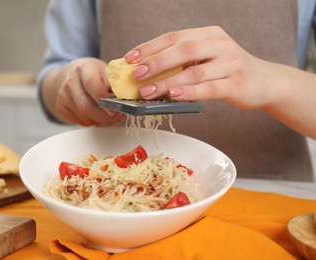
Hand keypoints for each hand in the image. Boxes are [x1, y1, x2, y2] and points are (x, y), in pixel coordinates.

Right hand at [41, 58, 124, 125]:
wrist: (72, 73)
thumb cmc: (94, 73)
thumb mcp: (107, 71)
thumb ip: (115, 84)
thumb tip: (125, 99)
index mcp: (84, 68)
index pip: (91, 84)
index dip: (103, 99)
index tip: (115, 109)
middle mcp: (70, 82)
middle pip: (86, 107)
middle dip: (105, 117)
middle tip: (118, 117)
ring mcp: (63, 96)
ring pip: (84, 118)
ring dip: (101, 120)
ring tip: (110, 115)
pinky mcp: (61, 107)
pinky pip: (80, 122)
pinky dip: (92, 122)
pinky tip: (98, 115)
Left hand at [123, 26, 315, 137]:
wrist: (264, 81)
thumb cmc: (227, 70)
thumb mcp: (206, 58)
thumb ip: (182, 61)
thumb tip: (146, 71)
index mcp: (208, 34)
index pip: (174, 37)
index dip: (149, 47)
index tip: (130, 58)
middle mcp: (220, 44)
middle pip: (183, 50)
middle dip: (156, 62)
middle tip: (136, 74)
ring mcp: (230, 63)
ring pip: (194, 72)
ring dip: (167, 82)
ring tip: (147, 91)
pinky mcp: (236, 84)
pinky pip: (209, 88)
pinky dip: (189, 92)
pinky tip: (173, 96)